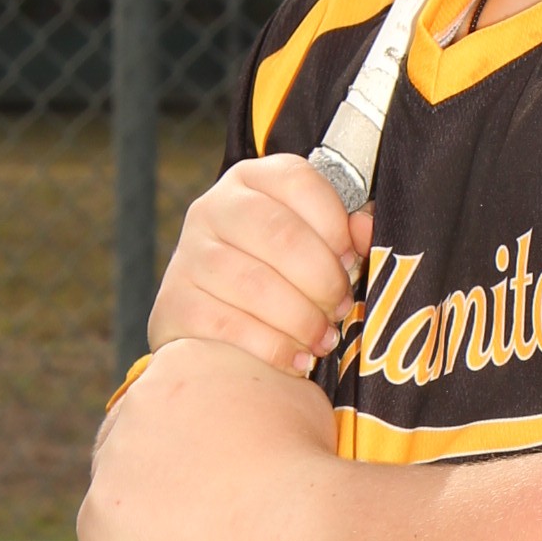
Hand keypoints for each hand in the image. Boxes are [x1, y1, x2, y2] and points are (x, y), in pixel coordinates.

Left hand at [79, 335, 338, 540]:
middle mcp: (134, 400)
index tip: (208, 460)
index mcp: (181, 362)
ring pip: (118, 488)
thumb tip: (269, 407)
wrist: (284, 517)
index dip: (188, 430)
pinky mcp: (95, 514)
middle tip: (197, 505)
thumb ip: (268, 393)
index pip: (170, 392)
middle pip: (134, 435)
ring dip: (145, 513)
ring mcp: (110, 458)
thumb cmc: (304, 461)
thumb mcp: (298, 400)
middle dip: (158, 468)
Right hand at [149, 154, 369, 376]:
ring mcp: (189, 254)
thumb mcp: (312, 241)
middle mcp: (214, 207)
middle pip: (279, 235)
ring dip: (302, 319)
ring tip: (323, 339)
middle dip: (322, 279)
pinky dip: (273, 348)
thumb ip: (345, 232)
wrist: (211, 318)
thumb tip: (366, 229)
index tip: (351, 260)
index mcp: (253, 179)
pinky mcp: (175, 302)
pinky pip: (230, 326)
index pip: (298, 181)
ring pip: (255, 284)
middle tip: (339, 308)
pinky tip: (297, 360)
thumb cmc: (278, 273)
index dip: (335, 224)